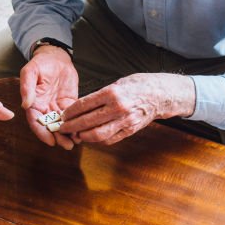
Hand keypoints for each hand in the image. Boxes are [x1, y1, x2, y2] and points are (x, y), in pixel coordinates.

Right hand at [20, 46, 78, 149]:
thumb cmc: (40, 63)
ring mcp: (57, 108)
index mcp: (33, 104)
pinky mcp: (69, 104)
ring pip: (63, 125)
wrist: (56, 57)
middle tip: (67, 145)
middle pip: (50, 128)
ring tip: (77, 141)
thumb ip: (27, 88)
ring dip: (69, 134)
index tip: (50, 141)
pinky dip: (78, 124)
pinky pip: (73, 116)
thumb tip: (25, 104)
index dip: (42, 133)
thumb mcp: (30, 72)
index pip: (35, 122)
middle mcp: (44, 109)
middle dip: (58, 138)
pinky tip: (84, 130)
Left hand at [59, 73, 195, 144]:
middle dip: (72, 126)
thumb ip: (100, 96)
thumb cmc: (138, 86)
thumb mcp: (117, 83)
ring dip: (83, 136)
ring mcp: (125, 121)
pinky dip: (97, 140)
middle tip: (63, 128)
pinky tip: (90, 137)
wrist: (161, 94)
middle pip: (88, 122)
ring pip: (98, 134)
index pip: (84, 105)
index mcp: (113, 92)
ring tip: (76, 135)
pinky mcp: (130, 130)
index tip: (63, 115)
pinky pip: (110, 139)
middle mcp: (118, 108)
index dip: (71, 112)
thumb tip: (80, 107)